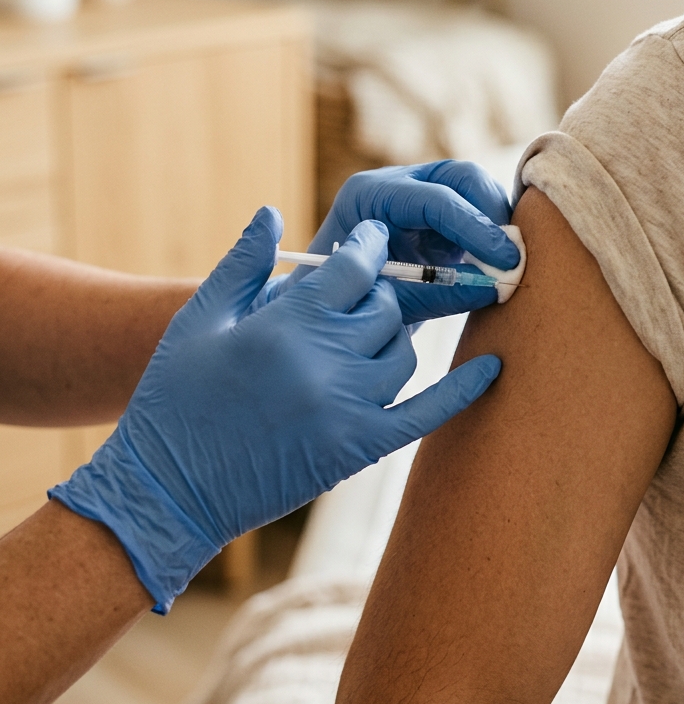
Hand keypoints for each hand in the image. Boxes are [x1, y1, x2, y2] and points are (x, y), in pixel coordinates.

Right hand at [50, 209, 500, 611]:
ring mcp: (347, 408)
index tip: (369, 243)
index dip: (365, 249)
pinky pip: (427, 413)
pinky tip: (493, 368)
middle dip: (377, 295)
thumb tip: (272, 211)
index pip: (354, 267)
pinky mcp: (360, 449)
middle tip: (363, 295)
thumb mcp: (198, 321)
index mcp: (285, 322)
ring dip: (394, 338)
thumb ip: (243, 264)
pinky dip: (463, 390)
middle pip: (386, 306)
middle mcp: (325, 361)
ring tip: (369, 335)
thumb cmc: (173, 398)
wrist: (169, 492)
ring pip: (404, 353)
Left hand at [256, 161, 521, 324]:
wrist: (323, 313)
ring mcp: (419, 194)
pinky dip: (492, 236)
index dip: (475, 227)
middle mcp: (396, 184)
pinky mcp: (439, 214)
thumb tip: (497, 287)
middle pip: (463, 177)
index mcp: (368, 196)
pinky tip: (497, 267)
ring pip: (477, 190)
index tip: (504, 260)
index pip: (434, 198)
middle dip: (493, 215)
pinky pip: (478, 211)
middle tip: (514, 259)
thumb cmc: (345, 310)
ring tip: (508, 267)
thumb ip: (441, 293)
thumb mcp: (392, 305)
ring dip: (497, 225)